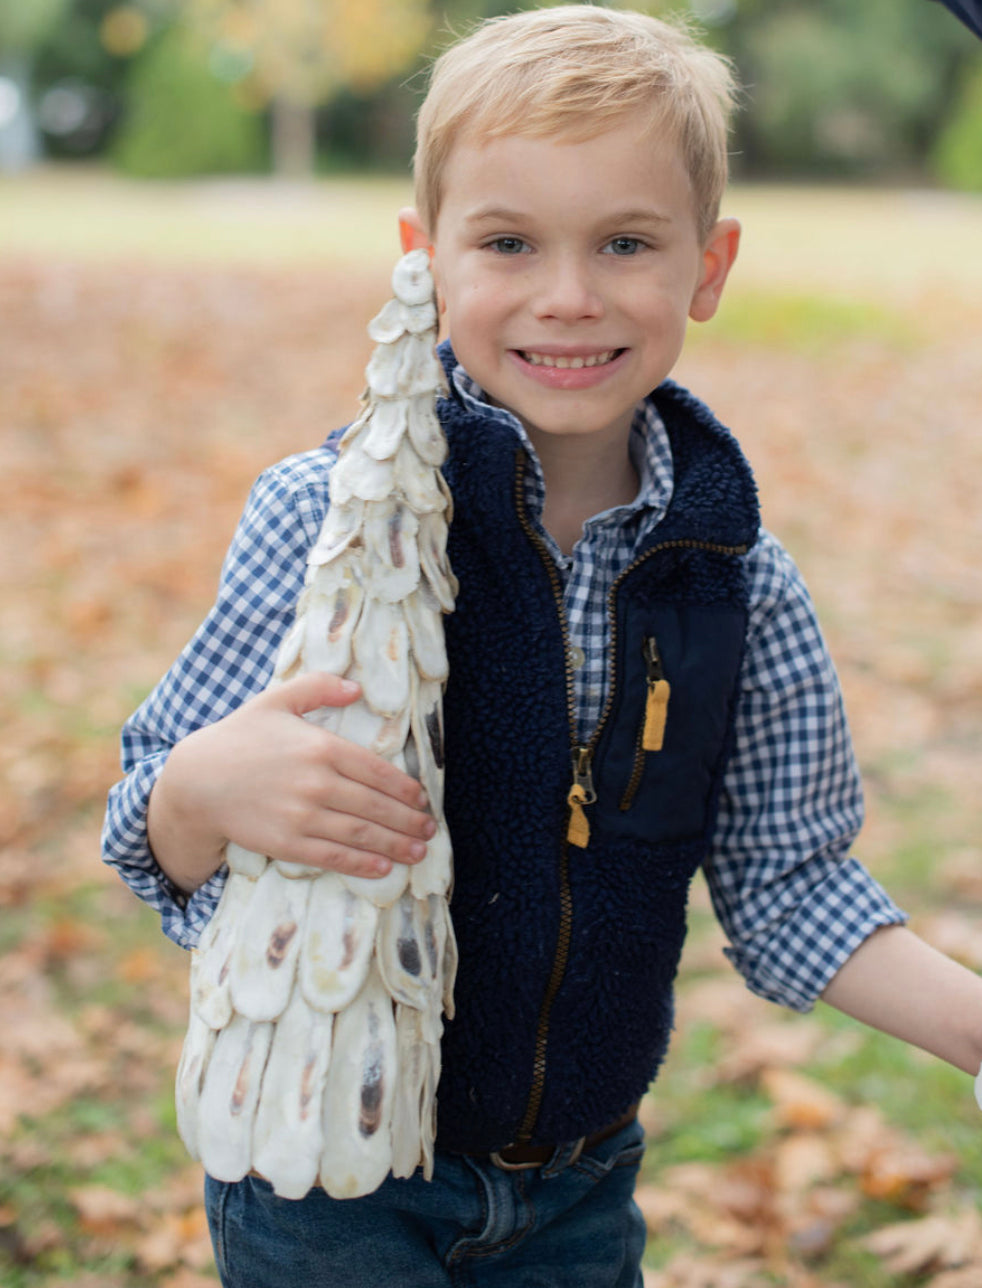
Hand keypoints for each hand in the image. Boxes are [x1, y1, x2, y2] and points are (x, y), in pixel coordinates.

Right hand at [147, 671, 434, 893]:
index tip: (422, 799)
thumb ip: (318, 687)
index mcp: (321, 746)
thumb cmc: (240, 737)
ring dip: (396, 845)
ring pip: (361, 834)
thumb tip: (356, 687)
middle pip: (376, 806)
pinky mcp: (287, 843)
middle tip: (428, 830)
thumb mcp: (276, 699)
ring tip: (418, 852)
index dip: (405, 789)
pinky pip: (333, 857)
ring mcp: (302, 815)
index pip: (377, 771)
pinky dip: (362, 864)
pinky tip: (383, 868)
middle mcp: (317, 782)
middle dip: (409, 821)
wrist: (197, 779)